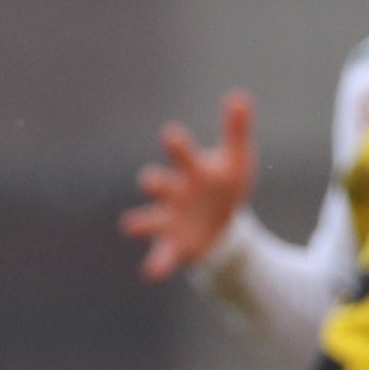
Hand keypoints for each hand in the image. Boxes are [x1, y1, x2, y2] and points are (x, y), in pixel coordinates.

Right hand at [123, 93, 258, 280]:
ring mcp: (169, 220)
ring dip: (139, 222)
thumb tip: (239, 96)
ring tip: (129, 226)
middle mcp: (172, 193)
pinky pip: (161, 256)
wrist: (221, 223)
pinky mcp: (173, 245)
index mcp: (190, 171)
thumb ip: (236, 131)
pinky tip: (150, 273)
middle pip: (158, 185)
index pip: (181, 155)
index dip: (175, 146)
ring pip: (148, 220)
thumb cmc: (224, 186)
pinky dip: (156, 264)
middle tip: (151, 180)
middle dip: (153, 182)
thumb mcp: (236, 160)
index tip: (170, 135)